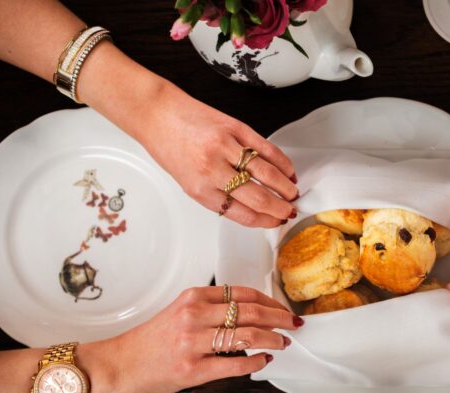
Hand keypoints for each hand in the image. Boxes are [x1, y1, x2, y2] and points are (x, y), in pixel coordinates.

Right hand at [79, 286, 301, 392]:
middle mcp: (194, 316)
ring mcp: (193, 343)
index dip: (270, 301)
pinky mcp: (193, 370)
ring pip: (248, 336)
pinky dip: (256, 363)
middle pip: (251, 311)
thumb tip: (248, 317)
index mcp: (193, 298)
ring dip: (272, 339)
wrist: (116, 367)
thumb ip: (209, 311)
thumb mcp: (178, 314)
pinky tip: (263, 362)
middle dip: (279, 318)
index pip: (243, 293)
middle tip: (293, 323)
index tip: (282, 308)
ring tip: (282, 343)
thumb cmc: (147, 344)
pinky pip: (236, 365)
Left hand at [140, 86, 297, 227]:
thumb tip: (252, 207)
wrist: (157, 113)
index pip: (242, 214)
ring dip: (285, 187)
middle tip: (289, 210)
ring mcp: (225, 147)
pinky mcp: (234, 128)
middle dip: (279, 208)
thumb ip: (218, 193)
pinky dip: (282, 162)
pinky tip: (288, 171)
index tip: (275, 222)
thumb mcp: (188, 181)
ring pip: (267, 174)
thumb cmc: (170, 147)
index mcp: (200, 189)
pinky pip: (266, 148)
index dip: (265, 221)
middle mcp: (212, 169)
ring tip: (292, 193)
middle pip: (258, 197)